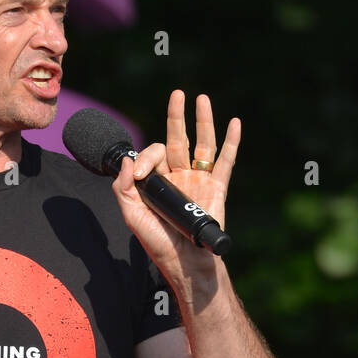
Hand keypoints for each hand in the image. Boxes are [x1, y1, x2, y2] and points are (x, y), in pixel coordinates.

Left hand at [111, 90, 240, 281]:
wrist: (186, 264)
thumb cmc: (159, 244)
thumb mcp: (133, 218)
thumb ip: (123, 190)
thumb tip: (126, 161)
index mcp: (157, 183)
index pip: (152, 155)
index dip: (146, 158)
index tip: (141, 174)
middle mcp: (178, 178)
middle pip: (177, 140)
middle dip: (176, 117)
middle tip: (177, 94)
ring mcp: (198, 181)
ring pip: (201, 145)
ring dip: (203, 121)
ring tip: (202, 99)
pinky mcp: (217, 189)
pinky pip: (225, 162)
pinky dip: (231, 142)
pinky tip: (233, 122)